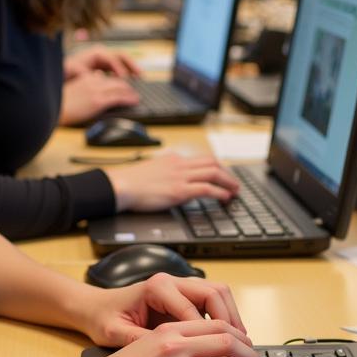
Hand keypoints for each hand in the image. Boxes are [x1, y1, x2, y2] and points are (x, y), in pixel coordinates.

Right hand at [59, 70, 138, 125]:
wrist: (51, 110)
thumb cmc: (59, 105)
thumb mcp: (73, 92)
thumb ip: (83, 88)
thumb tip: (93, 87)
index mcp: (85, 78)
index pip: (106, 78)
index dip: (117, 82)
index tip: (124, 87)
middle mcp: (92, 81)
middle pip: (116, 81)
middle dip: (127, 86)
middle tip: (134, 92)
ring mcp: (96, 90)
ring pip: (120, 87)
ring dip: (130, 92)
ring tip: (136, 97)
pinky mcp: (98, 100)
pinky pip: (118, 97)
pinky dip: (129, 98)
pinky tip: (134, 100)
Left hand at [64, 45, 141, 80]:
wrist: (65, 72)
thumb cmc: (66, 71)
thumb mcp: (71, 69)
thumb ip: (81, 71)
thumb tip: (91, 75)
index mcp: (96, 53)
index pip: (112, 58)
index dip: (119, 67)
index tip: (123, 77)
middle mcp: (103, 54)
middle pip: (122, 56)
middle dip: (131, 65)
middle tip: (140, 75)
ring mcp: (106, 60)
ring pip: (123, 62)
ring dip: (132, 69)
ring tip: (140, 78)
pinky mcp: (108, 67)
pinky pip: (121, 69)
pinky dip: (127, 74)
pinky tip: (132, 81)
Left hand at [83, 270, 245, 345]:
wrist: (94, 307)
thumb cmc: (103, 319)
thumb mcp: (116, 334)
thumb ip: (140, 342)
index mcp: (156, 287)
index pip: (194, 309)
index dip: (210, 334)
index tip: (222, 356)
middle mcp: (172, 281)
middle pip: (216, 293)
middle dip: (231, 321)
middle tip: (243, 348)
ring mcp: (180, 285)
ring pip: (219, 293)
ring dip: (232, 318)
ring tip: (242, 345)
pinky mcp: (183, 294)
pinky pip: (213, 301)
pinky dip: (224, 318)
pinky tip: (228, 341)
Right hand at [107, 153, 239, 210]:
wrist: (120, 186)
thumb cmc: (130, 182)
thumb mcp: (151, 170)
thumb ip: (165, 172)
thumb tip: (171, 180)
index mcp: (173, 159)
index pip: (201, 158)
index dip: (217, 166)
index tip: (223, 174)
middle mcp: (179, 164)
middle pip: (212, 162)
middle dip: (227, 173)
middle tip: (234, 184)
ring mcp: (180, 176)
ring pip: (214, 172)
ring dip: (228, 182)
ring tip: (235, 191)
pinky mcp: (179, 190)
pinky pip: (206, 188)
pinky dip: (220, 192)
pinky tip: (225, 198)